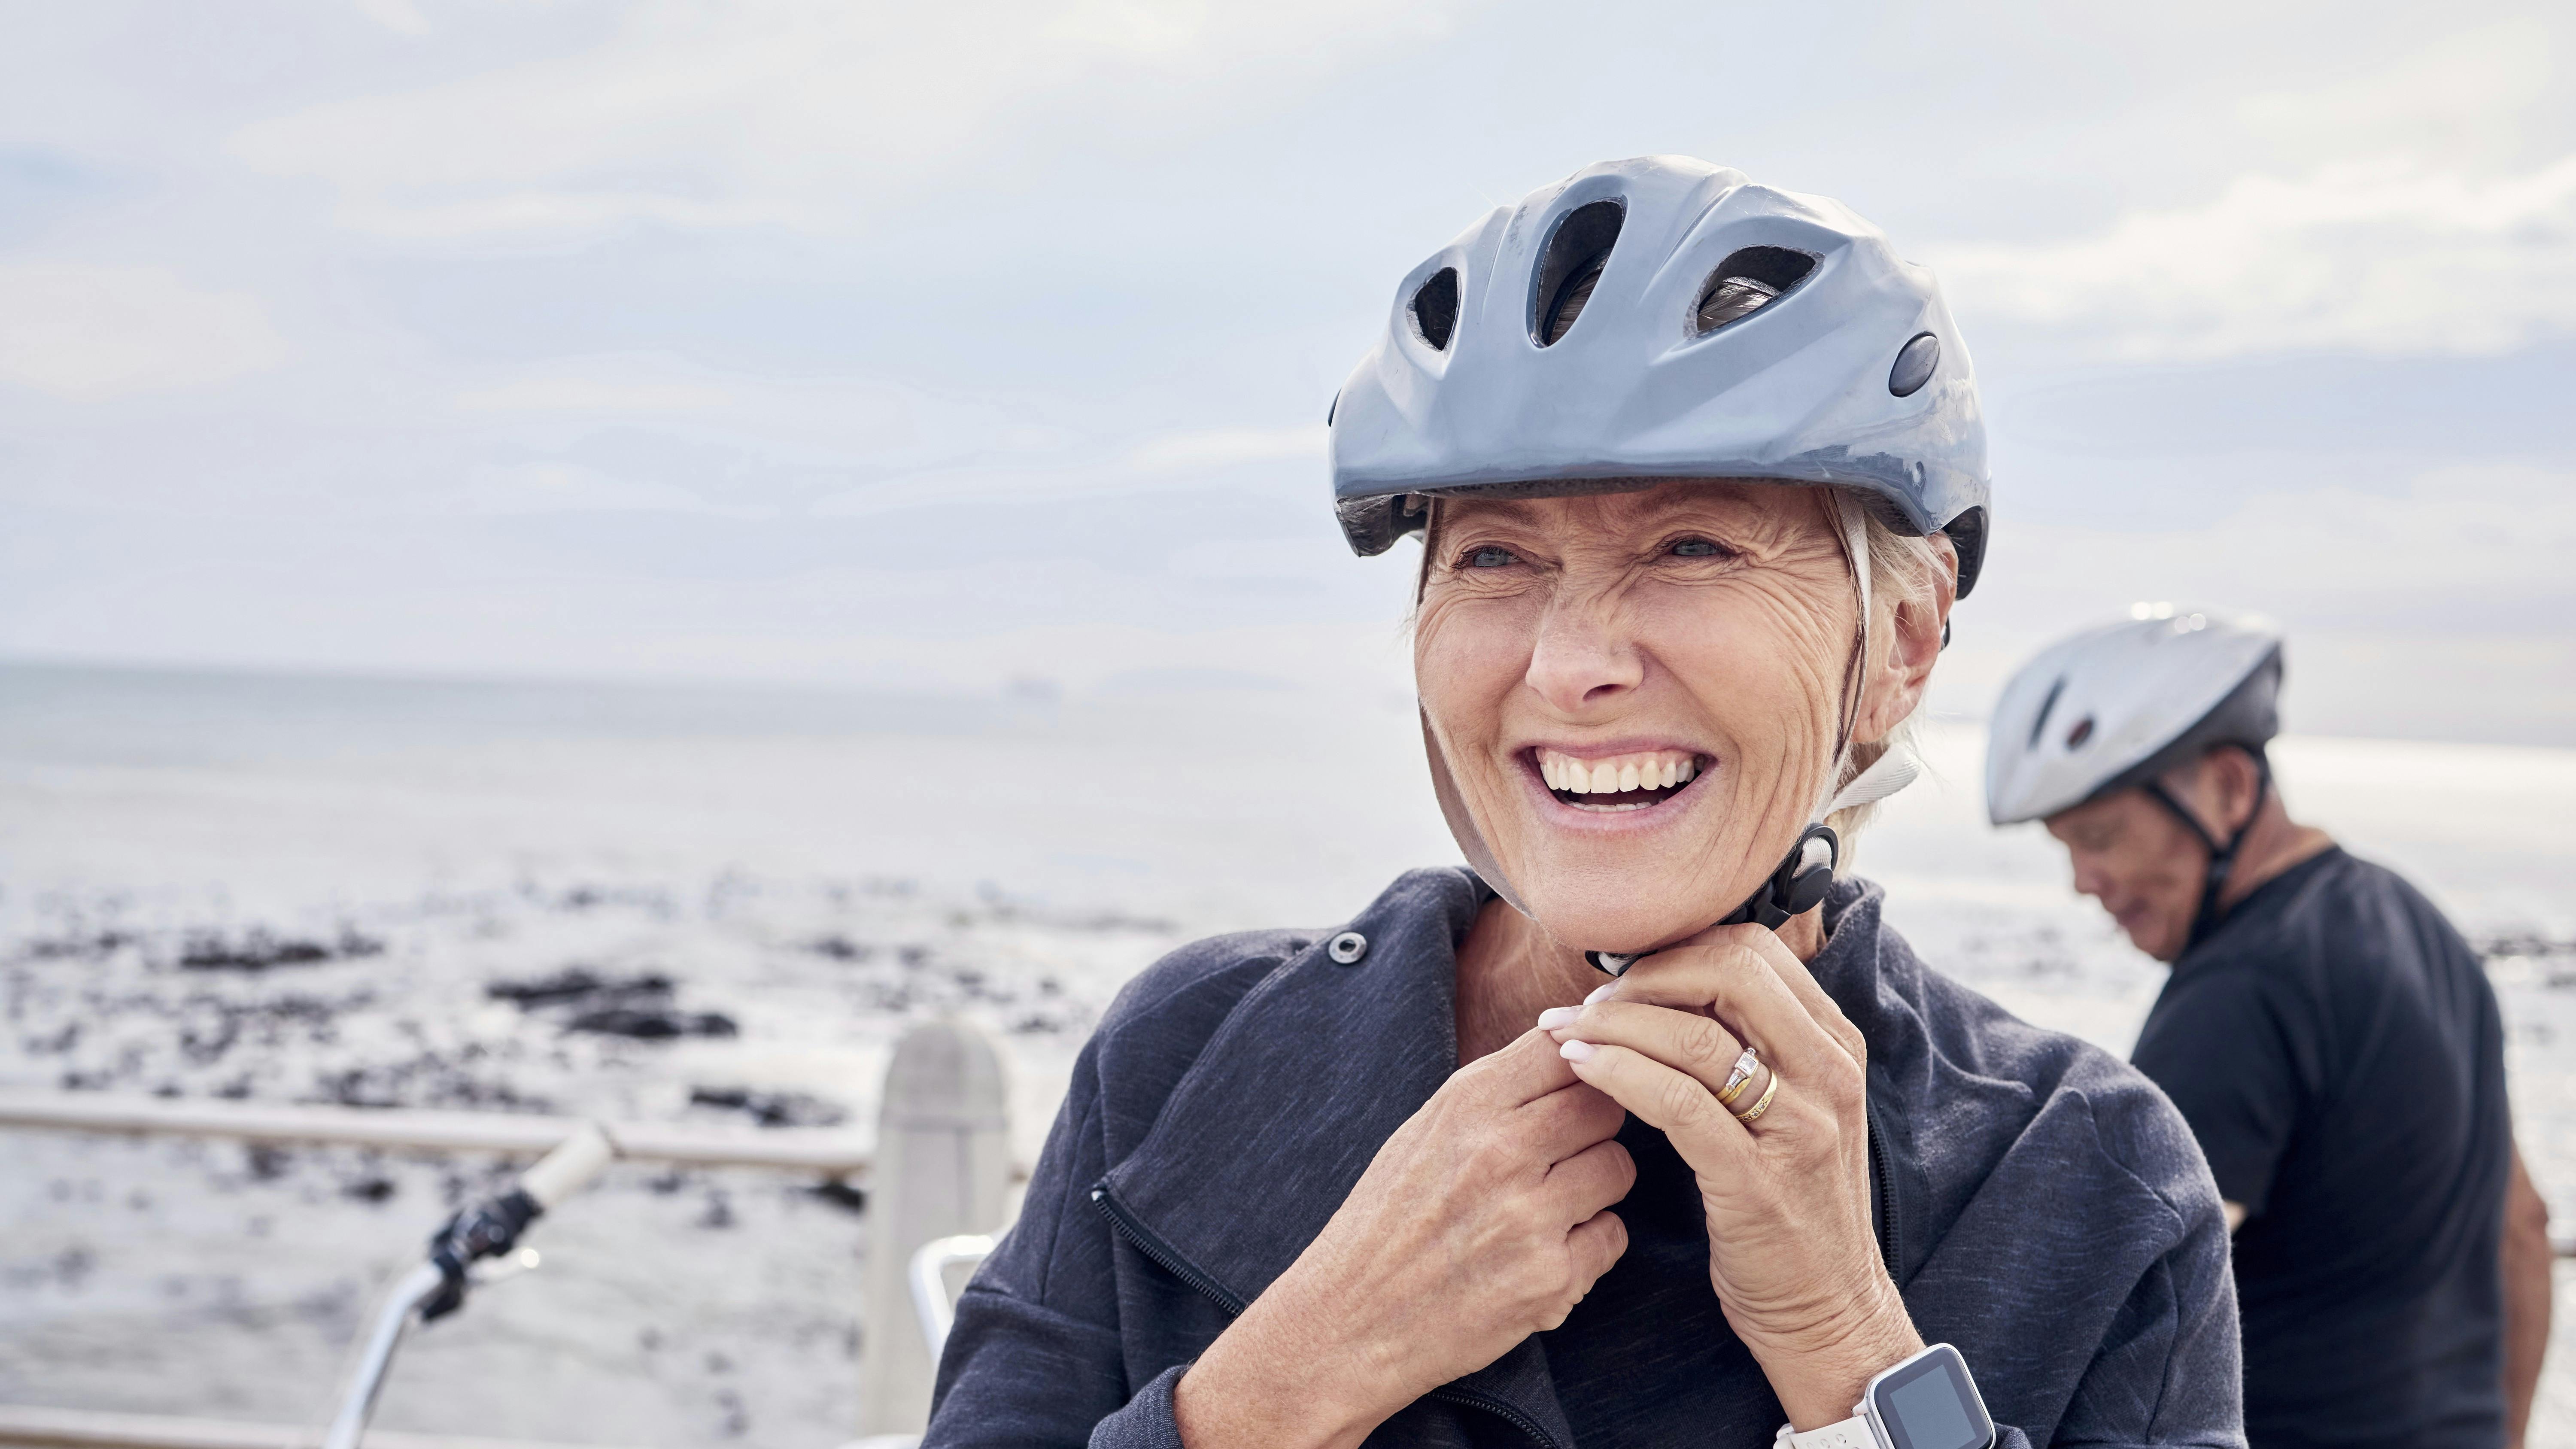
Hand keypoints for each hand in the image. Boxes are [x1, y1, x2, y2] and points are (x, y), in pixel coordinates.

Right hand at [1175, 1028, 1634, 1448]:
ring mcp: (1530, 1218)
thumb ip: (1498, 1090)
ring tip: (1550, 1204)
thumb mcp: (1426, 1129)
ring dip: (1596, 1185)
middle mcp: (1502, 1153)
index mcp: (1466, 1105)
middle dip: (1594, 1126)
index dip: (1581, 1064)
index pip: (1565, 1048)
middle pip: (1605, 1105)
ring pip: (1618, 1167)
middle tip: (1562, 1152)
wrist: (1350, 1321)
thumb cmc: (1388, 1219)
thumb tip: (1575, 1046)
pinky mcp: (1551, 1280)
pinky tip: (1544, 1252)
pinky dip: (1589, 1244)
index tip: (1573, 1085)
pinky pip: (1612, 1236)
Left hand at [1541, 922, 1920, 1428]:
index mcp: (1835, 1044)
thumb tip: (1668, 981)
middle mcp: (1828, 1074)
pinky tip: (1580, 1068)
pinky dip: (1620, 1073)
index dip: (1676, 949)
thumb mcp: (1790, 1106)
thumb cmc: (1789, 1201)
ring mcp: (1800, 1127)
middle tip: (1588, 1002)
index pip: (1753, 951)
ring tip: (1562, 1031)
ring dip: (1614, 1023)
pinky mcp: (1758, 1180)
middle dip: (1644, 976)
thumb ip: (1751, 1043)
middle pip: (1729, 973)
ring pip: (1695, 1035)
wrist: (1828, 1309)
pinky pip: (1679, 1103)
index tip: (1621, 974)